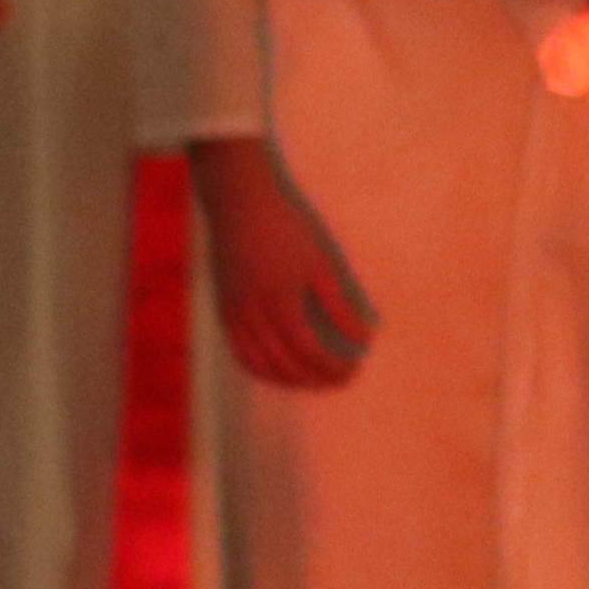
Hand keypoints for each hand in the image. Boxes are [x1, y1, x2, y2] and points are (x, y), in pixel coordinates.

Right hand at [187, 137, 378, 387]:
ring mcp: (234, 317)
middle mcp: (253, 318)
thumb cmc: (287, 231)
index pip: (309, 352)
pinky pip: (241, 353)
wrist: (240, 207)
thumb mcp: (320, 265)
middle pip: (285, 365)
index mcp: (281, 305)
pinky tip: (281, 369)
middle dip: (315, 379)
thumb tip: (363, 337)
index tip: (354, 370)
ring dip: (289, 380)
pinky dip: (262, 369)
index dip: (332, 367)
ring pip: (260, 366)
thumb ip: (340, 306)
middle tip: (340, 379)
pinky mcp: (224, 312)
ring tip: (315, 379)